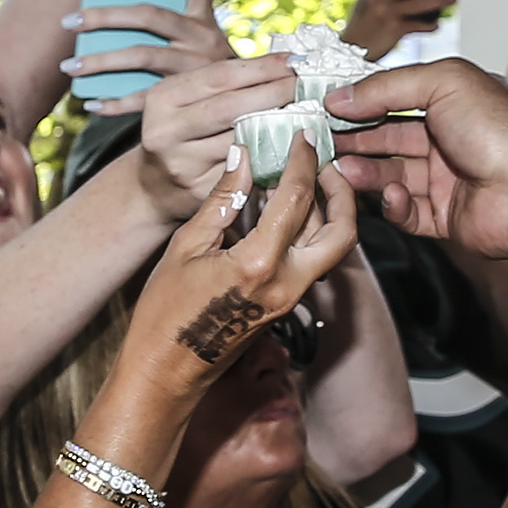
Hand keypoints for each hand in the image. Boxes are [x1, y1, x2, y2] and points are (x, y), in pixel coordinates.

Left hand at [62, 0, 235, 114]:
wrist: (245, 111)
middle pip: (150, 16)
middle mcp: (203, 38)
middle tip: (70, 21)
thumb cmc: (205, 71)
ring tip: (70, 65)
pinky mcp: (188, 99)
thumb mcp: (199, 39)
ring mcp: (196, 69)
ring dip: (101, 61)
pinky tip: (90, 103)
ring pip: (141, 56)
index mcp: (205, 19)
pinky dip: (114, 103)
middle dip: (105, 15)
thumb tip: (112, 8)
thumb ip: (169, 22)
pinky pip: (144, 99)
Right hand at [127, 140, 357, 387]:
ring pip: (331, 246)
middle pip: (341, 230)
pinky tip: (284, 208)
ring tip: (304, 176)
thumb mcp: (186, 247)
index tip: (302, 135)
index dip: (303, 160)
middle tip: (324, 161)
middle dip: (342, 190)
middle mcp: (287, 283)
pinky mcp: (286, 304)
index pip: (297, 198)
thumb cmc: (165, 313)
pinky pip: (311, 259)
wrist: (167, 372)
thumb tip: (242, 155)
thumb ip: (222, 199)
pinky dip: (308, 230)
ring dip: (326, 209)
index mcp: (260, 264)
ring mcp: (291, 297)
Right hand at [134, 53, 295, 217]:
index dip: (261, 67)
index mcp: (163, 98)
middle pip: (231, 106)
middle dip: (275, 92)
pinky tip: (292, 143)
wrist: (154, 187)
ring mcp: (182, 164)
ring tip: (306, 110)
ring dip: (278, 124)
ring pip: (241, 140)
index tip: (293, 60)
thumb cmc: (182, 134)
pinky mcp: (200, 190)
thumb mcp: (186, 101)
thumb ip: (223, 84)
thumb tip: (282, 63)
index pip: (220, 75)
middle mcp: (166, 131)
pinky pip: (244, 170)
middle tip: (306, 84)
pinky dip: (271, 155)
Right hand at [326, 57, 507, 261]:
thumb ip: (388, 86)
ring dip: (364, 173)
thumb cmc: (500, 130)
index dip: (361, 104)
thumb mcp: (442, 82)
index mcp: (453, 103)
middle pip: (388, 140)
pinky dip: (392, 206)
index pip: (395, 100)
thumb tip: (342, 96)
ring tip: (341, 170)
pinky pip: (408, 213)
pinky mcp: (446, 218)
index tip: (326, 108)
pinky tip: (389, 195)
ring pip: (391, 177)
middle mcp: (450, 141)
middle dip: (354, 140)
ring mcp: (448, 181)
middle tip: (321, 142)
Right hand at [340, 0, 452, 55]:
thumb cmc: (363, 25)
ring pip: (420, 2)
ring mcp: (387, 12)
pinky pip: (419, 25)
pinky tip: (435, 25)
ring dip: (440, 1)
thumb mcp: (368, 1)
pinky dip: (429, 25)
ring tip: (451, 0)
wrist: (350, 50)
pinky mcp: (394, 29)